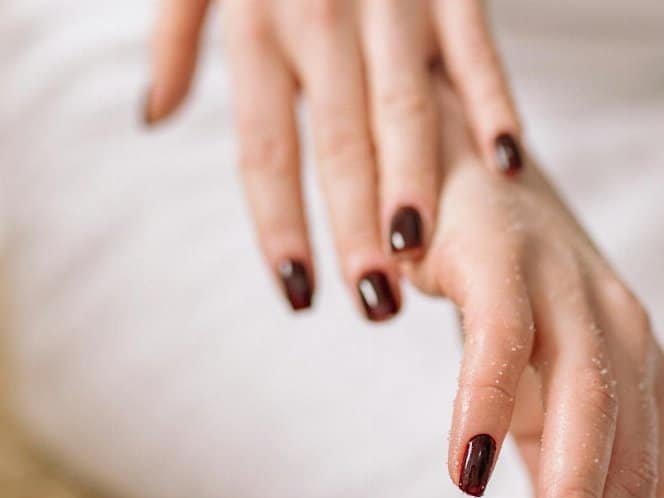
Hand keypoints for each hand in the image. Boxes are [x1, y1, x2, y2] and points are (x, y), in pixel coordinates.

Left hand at [144, 0, 523, 318]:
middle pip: (337, 141)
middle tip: (369, 302)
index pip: (266, 148)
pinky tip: (508, 164)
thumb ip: (177, 38)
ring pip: (401, 103)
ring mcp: (388, 0)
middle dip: (352, 226)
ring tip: (418, 253)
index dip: (280, 224)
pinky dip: (492, 102)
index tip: (298, 293)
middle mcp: (317, 19)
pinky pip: (473, 46)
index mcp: (257, 28)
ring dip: (414, 181)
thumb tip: (155, 116)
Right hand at [411, 83, 663, 497]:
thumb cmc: (511, 304)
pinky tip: (467, 470)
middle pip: (636, 473)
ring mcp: (572, 293)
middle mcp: (627, 343)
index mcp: (646, 388)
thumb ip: (562, 478)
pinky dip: (487, 406)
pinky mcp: (506, 257)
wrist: (468, 175)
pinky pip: (501, 339)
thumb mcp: (543, 403)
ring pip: (588, 412)